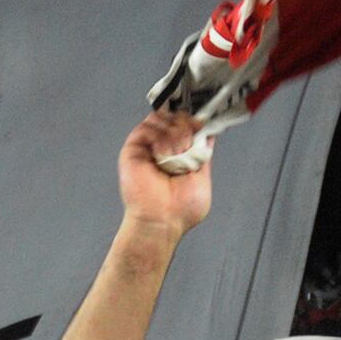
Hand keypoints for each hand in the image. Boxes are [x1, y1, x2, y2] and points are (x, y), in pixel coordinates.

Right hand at [119, 112, 213, 237]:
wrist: (162, 220)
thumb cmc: (181, 209)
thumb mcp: (203, 178)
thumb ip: (204, 154)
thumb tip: (207, 133)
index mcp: (179, 154)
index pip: (185, 125)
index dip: (193, 121)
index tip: (200, 125)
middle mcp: (163, 148)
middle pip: (174, 118)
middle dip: (185, 129)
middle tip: (187, 148)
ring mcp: (148, 148)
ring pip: (161, 119)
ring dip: (173, 134)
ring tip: (175, 155)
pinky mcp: (133, 149)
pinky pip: (146, 127)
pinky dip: (159, 137)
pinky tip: (163, 154)